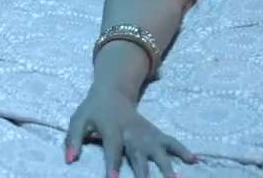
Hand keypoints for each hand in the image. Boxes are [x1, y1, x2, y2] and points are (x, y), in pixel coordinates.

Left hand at [65, 86, 196, 176]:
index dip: (112, 165)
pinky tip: (193, 159)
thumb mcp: (78, 120)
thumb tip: (69, 159)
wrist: (112, 91)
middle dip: (144, 172)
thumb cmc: (93, 110)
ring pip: (158, 149)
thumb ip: (73, 139)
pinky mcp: (154, 132)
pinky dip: (182, 149)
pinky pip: (170, 140)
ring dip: (167, 164)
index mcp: (111, 129)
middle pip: (139, 153)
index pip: (112, 149)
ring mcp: (145, 133)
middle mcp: (131, 132)